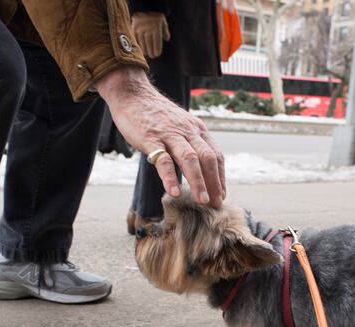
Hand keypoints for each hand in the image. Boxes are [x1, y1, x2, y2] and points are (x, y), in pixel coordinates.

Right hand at [95, 67, 225, 207]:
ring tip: (202, 201)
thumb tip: (199, 170)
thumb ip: (190, 144)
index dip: (220, 177)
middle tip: (216, 204)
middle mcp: (187, 131)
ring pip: (190, 159)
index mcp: (197, 130)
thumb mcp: (181, 126)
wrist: (133, 94)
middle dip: (214, 183)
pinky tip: (173, 192)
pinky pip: (163, 159)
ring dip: (198, 182)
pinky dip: (170, 177)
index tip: (221, 195)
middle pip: (208, 159)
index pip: (216, 155)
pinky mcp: (151, 138)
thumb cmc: (156, 115)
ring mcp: (169, 134)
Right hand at [132, 12, 169, 58]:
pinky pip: (135, 40)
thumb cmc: (155, 14)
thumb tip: (167, 39)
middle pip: (149, 46)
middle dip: (151, 53)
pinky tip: (140, 48)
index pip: (157, 44)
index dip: (157, 51)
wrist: (144, 5)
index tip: (157, 54)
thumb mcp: (163, 21)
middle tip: (152, 56)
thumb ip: (165, 31)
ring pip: (142, 45)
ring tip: (146, 53)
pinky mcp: (134, 29)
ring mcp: (140, 30)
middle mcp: (148, 31)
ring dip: (144, 50)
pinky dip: (138, 45)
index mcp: (156, 29)